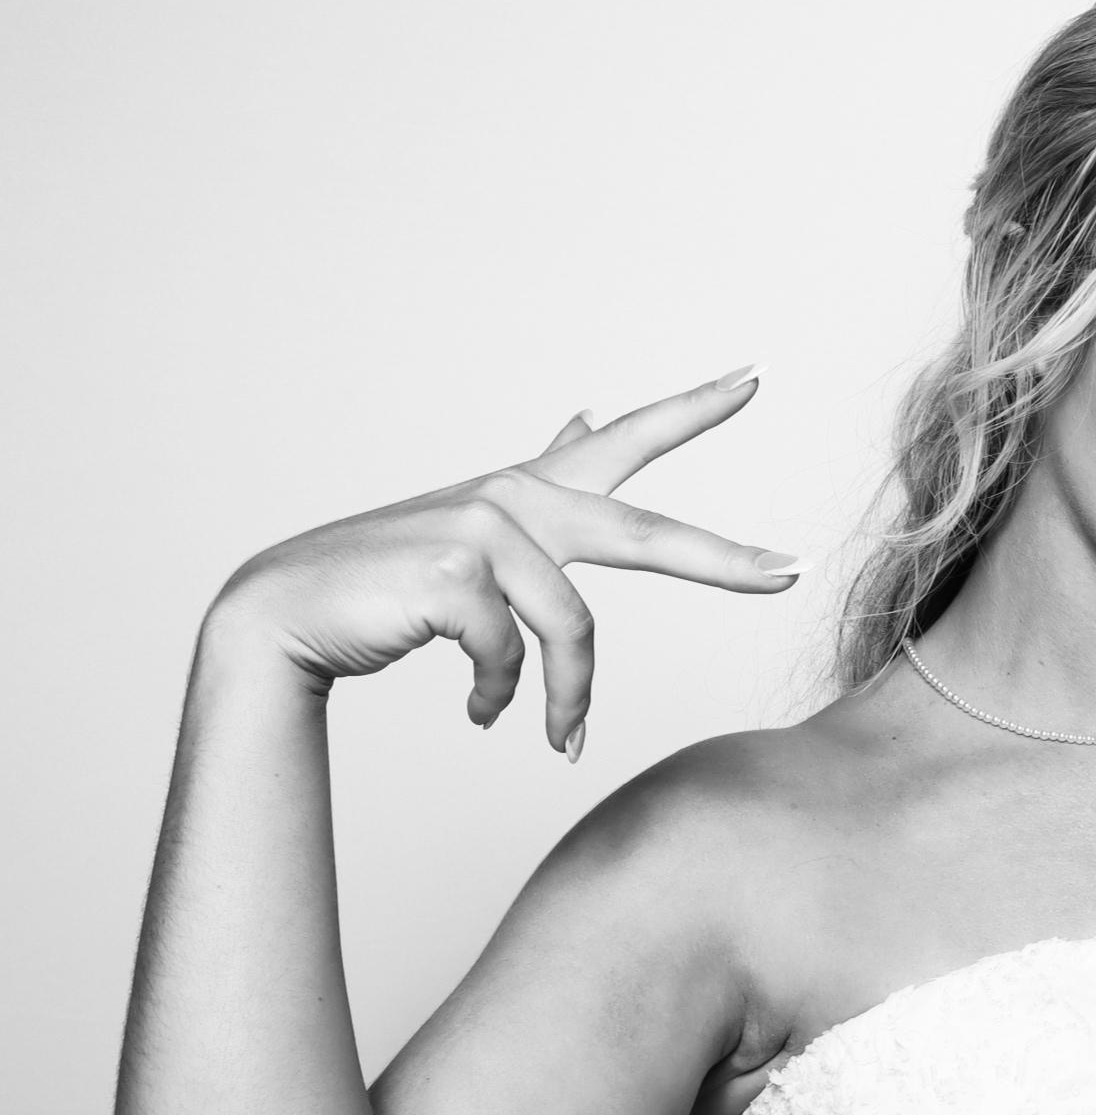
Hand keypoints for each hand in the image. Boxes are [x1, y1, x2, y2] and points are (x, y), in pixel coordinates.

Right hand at [206, 366, 800, 755]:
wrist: (284, 618)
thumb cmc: (386, 588)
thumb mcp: (476, 534)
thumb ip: (545, 485)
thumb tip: (589, 413)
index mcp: (529, 492)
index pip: (627, 439)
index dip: (696, 408)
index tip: (758, 375)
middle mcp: (515, 499)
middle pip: (648, 535)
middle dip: (725, 561)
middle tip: (792, 572)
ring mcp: (486, 531)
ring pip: (572, 633)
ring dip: (566, 700)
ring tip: (555, 740)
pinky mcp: (456, 576)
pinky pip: (514, 660)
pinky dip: (502, 700)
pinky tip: (480, 712)